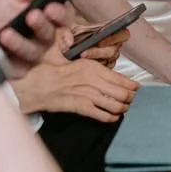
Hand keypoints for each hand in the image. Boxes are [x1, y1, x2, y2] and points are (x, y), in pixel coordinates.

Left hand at [0, 0, 68, 76]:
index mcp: (47, 16)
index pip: (64, 17)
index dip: (60, 13)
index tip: (50, 7)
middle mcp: (43, 36)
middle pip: (51, 34)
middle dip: (41, 25)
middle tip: (32, 15)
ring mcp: (33, 53)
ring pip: (34, 51)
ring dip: (20, 41)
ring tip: (7, 32)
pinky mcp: (20, 68)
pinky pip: (19, 65)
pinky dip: (8, 55)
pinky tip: (0, 45)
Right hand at [10, 30, 139, 121]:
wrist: (34, 86)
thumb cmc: (48, 69)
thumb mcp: (68, 56)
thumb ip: (84, 56)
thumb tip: (94, 54)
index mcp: (90, 66)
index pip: (119, 78)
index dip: (131, 85)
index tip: (135, 88)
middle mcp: (92, 80)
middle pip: (121, 93)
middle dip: (129, 98)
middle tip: (130, 100)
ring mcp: (87, 95)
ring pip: (114, 104)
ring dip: (122, 108)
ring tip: (123, 108)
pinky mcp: (80, 108)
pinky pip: (102, 115)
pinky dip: (110, 117)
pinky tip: (113, 117)